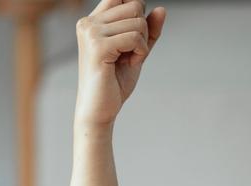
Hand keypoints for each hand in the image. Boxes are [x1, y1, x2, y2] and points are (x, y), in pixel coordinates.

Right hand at [74, 0, 165, 125]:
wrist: (100, 110)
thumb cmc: (114, 82)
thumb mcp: (136, 51)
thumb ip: (149, 30)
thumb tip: (162, 9)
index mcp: (92, 21)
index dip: (137, 12)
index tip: (134, 38)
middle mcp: (88, 23)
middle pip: (134, 6)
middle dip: (143, 31)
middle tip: (131, 53)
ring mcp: (91, 33)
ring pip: (138, 21)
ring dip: (142, 44)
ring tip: (128, 60)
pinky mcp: (98, 47)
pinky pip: (135, 37)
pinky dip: (141, 52)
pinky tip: (130, 63)